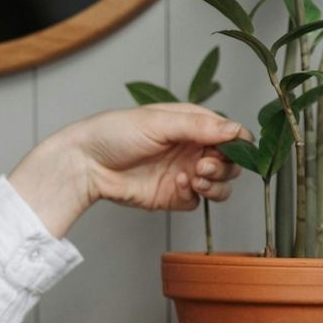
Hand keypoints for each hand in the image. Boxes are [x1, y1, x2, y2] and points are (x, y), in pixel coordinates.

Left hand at [9, 104, 247, 237]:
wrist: (85, 164)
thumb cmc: (114, 133)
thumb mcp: (159, 122)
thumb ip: (200, 126)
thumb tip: (236, 129)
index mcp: (191, 124)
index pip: (230, 134)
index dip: (237, 143)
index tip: (236, 149)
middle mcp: (192, 148)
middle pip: (230, 162)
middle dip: (224, 166)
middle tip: (203, 165)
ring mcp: (184, 173)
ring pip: (220, 184)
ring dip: (216, 183)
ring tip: (196, 177)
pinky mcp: (174, 196)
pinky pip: (198, 201)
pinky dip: (195, 195)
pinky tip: (176, 185)